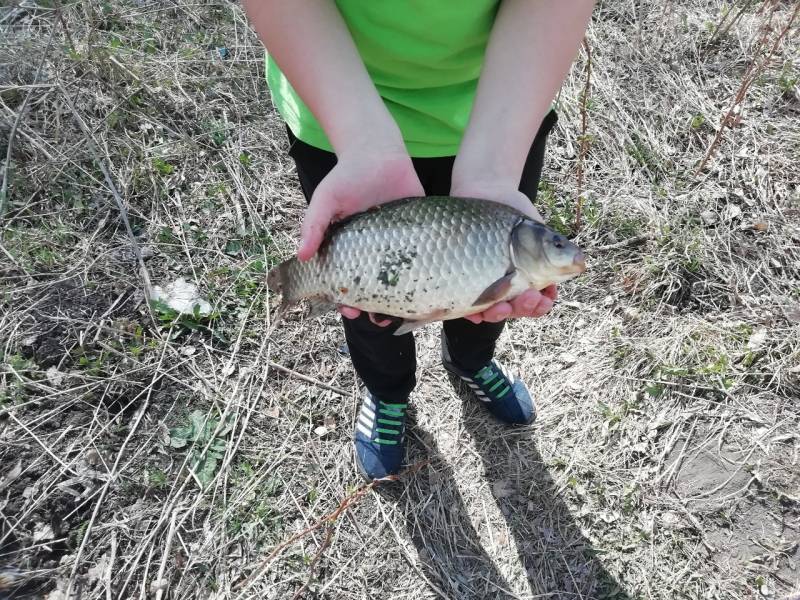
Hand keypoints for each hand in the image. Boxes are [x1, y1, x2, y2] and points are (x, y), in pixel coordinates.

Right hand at [299, 146, 423, 326]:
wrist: (377, 150)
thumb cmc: (346, 175)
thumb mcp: (326, 199)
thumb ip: (314, 224)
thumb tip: (302, 255)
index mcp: (351, 248)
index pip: (347, 281)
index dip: (346, 299)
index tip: (349, 310)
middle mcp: (375, 250)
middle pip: (375, 286)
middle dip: (374, 306)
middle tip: (378, 318)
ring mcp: (399, 242)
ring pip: (400, 277)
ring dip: (400, 297)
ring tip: (403, 311)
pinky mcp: (420, 231)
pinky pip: (423, 256)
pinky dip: (425, 272)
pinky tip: (427, 287)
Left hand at [450, 179, 556, 323]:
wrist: (484, 194)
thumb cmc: (513, 215)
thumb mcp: (537, 231)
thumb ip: (556, 250)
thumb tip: (580, 262)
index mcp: (530, 279)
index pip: (538, 302)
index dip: (542, 305)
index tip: (545, 298)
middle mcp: (509, 286)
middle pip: (518, 309)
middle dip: (524, 308)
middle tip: (527, 297)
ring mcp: (486, 285)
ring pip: (494, 311)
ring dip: (500, 314)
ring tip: (503, 306)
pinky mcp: (464, 282)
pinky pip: (466, 305)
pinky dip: (473, 312)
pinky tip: (477, 312)